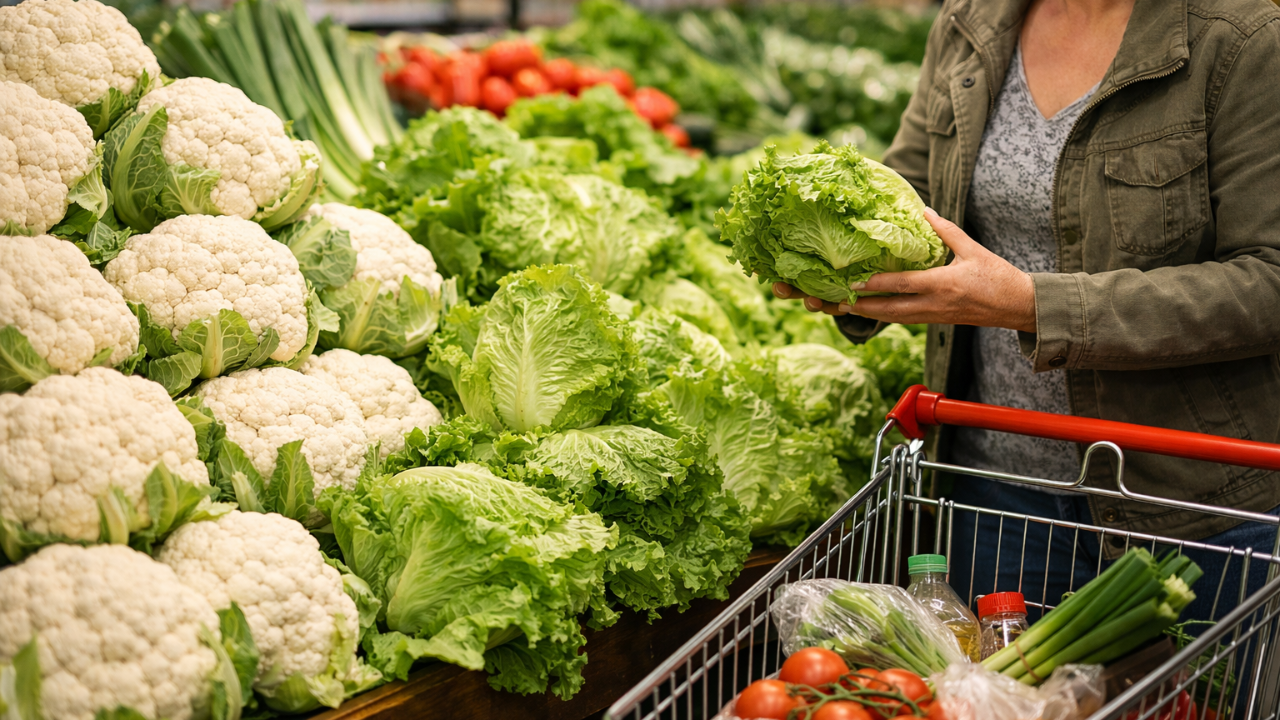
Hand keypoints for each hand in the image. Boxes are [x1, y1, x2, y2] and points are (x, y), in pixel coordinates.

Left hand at [772, 208, 1036, 332]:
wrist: (1019, 308)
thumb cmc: (999, 277)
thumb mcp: (972, 248)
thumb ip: (945, 230)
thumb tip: (922, 211)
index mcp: (942, 285)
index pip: (901, 285)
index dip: (875, 284)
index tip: (852, 282)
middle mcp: (933, 305)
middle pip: (888, 310)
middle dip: (860, 307)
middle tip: (833, 302)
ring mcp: (933, 317)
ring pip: (893, 318)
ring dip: (868, 314)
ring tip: (842, 308)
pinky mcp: (935, 321)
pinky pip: (904, 319)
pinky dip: (885, 315)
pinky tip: (870, 310)